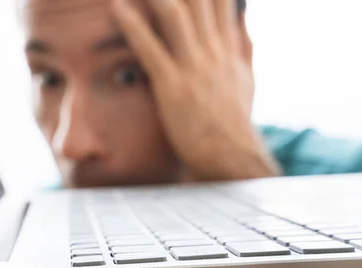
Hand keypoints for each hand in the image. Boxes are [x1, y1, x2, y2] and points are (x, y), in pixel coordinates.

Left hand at [113, 0, 280, 180]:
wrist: (233, 159)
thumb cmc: (234, 122)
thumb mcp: (245, 79)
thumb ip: (242, 46)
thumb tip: (243, 20)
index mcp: (227, 46)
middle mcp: (212, 51)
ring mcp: (194, 68)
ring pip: (174, 14)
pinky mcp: (173, 88)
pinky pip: (151, 49)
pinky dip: (133, 25)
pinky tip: (116, 7)